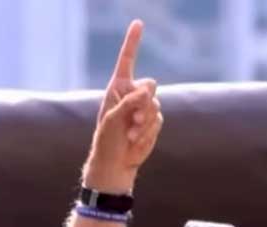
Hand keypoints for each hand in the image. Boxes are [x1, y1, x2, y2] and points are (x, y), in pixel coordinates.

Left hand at [82, 19, 162, 193]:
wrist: (116, 164)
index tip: (138, 23)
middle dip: (144, 102)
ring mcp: (144, 107)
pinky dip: (148, 132)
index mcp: (118, 88)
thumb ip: (129, 103)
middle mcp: (132, 94)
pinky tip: (135, 141)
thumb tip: (147, 90)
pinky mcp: (153, 121)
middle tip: (132, 121)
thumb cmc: (107, 141)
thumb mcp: (113, 120)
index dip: (133, 42)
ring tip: (131, 135)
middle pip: (151, 85)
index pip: (127, 60)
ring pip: (156, 105)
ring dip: (145, 123)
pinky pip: (159, 120)